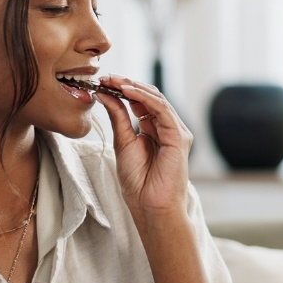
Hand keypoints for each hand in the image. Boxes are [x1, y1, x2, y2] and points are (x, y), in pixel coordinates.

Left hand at [95, 74, 192, 223]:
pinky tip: (127, 91)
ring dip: (134, 87)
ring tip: (114, 80)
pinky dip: (144, 98)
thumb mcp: (123, 143)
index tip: (102, 81)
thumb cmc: (138, 182)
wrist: (150, 206)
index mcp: (154, 130)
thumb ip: (118, 117)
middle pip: (149, 97)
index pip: (139, 102)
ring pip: (156, 100)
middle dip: (127, 84)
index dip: (122, 89)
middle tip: (106, 76)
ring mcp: (175, 131)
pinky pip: (162, 110)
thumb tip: (105, 94)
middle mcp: (167, 128)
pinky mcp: (179, 137)